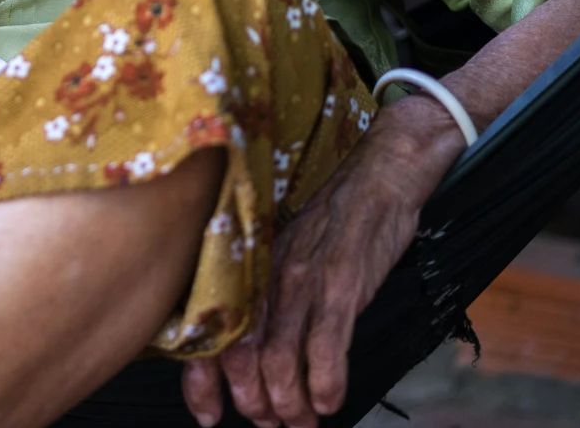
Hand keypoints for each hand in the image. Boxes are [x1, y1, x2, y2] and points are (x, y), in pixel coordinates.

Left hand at [182, 97, 463, 427]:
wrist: (377, 177)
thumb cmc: (332, 222)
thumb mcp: (285, 255)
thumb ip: (266, 297)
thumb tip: (252, 351)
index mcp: (249, 272)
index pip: (211, 335)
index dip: (202, 383)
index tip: (208, 415)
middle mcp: (267, 278)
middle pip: (242, 357)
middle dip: (254, 403)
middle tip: (271, 424)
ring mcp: (303, 281)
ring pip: (281, 359)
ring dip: (291, 403)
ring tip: (302, 422)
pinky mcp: (342, 283)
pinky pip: (327, 344)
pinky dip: (326, 382)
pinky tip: (330, 401)